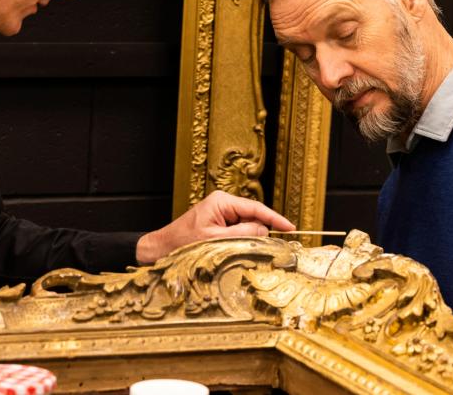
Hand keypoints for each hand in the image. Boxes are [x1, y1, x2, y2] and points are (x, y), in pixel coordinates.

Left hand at [135, 190, 294, 263]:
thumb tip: (264, 230)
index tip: (291, 228)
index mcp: (222, 202)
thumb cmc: (183, 243)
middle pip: (253, 217)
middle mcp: (223, 204)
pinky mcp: (218, 223)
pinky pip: (237, 232)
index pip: (256, 208)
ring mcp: (221, 213)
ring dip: (248, 240)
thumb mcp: (216, 240)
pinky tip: (234, 250)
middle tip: (265, 249)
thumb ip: (242, 234)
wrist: (161, 249)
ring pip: (246, 227)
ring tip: (236, 251)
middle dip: (259, 233)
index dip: (275, 219)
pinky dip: (241, 241)